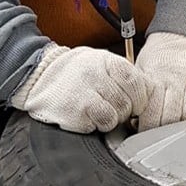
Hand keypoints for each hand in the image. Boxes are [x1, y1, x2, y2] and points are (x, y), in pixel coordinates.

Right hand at [9, 42, 147, 132]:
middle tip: (113, 106)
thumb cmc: (74, 72)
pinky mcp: (75, 111)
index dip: (139, 96)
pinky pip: (100, 124)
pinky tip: (88, 116)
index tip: (135, 102)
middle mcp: (96, 75)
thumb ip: (121, 75)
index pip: (135, 81)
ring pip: (116, 115)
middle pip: (128, 101)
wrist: (39, 76)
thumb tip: (147, 93)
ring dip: (111, 118)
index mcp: (106, 60)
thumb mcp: (100, 62)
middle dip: (125, 109)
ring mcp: (85, 93)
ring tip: (99, 111)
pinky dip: (97, 124)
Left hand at [136, 32, 185, 129]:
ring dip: (185, 120)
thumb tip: (130, 119)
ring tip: (178, 120)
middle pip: (172, 117)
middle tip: (160, 129)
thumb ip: (139, 94)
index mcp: (156, 78)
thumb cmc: (159, 56)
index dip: (148, 127)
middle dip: (164, 128)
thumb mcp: (141, 72)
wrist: (179, 34)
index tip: (145, 131)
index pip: (152, 114)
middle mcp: (177, 78)